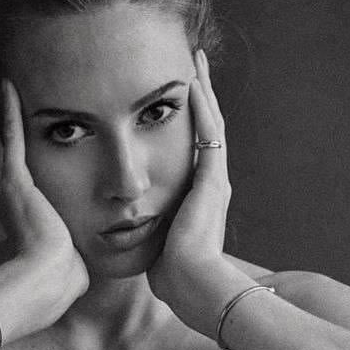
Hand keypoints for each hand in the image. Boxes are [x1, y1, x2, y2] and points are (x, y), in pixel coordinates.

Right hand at [0, 71, 88, 340]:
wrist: (46, 287)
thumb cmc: (57, 283)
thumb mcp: (65, 263)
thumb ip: (69, 259)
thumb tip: (82, 273)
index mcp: (18, 210)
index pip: (4, 164)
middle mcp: (6, 194)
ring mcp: (9, 187)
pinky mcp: (17, 184)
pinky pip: (10, 139)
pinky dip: (5, 111)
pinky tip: (3, 84)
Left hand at [146, 50, 248, 336]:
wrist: (194, 287)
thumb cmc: (176, 278)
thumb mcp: (162, 249)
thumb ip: (154, 235)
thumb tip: (134, 236)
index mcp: (202, 201)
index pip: (197, 152)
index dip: (191, 124)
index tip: (181, 99)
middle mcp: (214, 186)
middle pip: (209, 130)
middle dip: (202, 98)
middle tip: (194, 65)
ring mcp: (216, 182)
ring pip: (212, 125)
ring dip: (204, 92)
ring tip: (195, 62)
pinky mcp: (212, 182)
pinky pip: (209, 136)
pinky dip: (202, 109)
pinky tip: (193, 84)